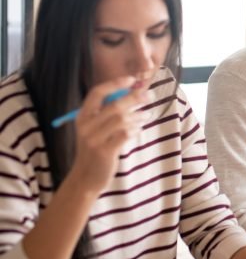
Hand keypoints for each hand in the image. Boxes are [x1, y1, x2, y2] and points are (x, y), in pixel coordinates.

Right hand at [69, 77, 147, 194]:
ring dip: (138, 115)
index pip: (97, 93)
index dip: (114, 84)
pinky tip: (139, 129)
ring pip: (122, 119)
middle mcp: (86, 126)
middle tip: (150, 95)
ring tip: (146, 114)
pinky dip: (135, 130)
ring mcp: (94, 139)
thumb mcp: (94, 130)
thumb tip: (133, 95)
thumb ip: (107, 114)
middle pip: (114, 105)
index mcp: (82, 116)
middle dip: (135, 98)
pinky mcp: (104, 151)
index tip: (131, 80)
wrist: (85, 178)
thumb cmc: (94, 151)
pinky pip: (125, 134)